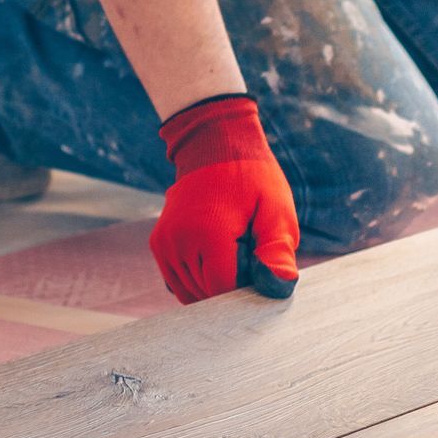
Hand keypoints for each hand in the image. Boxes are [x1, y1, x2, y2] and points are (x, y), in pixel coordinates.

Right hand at [150, 94, 300, 303]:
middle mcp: (178, 242)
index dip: (248, 287)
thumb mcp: (277, 210)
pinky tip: (217, 253)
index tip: (260, 264)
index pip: (224, 291)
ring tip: (232, 247)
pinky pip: (180, 282)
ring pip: (192, 293)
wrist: (215, 143)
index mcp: (208, 234)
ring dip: (216, 282)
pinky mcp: (159, 245)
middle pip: (209, 294)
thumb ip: (278, 251)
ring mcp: (164, 244)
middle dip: (233, 284)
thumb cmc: (253, 178)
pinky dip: (200, 278)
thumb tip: (279, 286)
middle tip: (248, 248)